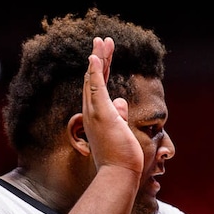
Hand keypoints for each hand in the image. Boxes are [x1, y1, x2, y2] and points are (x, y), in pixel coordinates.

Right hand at [82, 37, 142, 174]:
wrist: (118, 173)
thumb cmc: (121, 158)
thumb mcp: (122, 131)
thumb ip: (120, 115)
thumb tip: (121, 102)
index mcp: (97, 116)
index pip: (97, 87)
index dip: (101, 69)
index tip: (105, 54)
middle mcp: (91, 113)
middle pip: (92, 79)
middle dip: (98, 58)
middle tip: (102, 40)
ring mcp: (94, 113)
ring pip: (93, 79)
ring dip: (97, 58)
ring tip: (101, 41)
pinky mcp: (101, 113)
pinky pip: (95, 88)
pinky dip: (94, 71)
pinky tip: (95, 57)